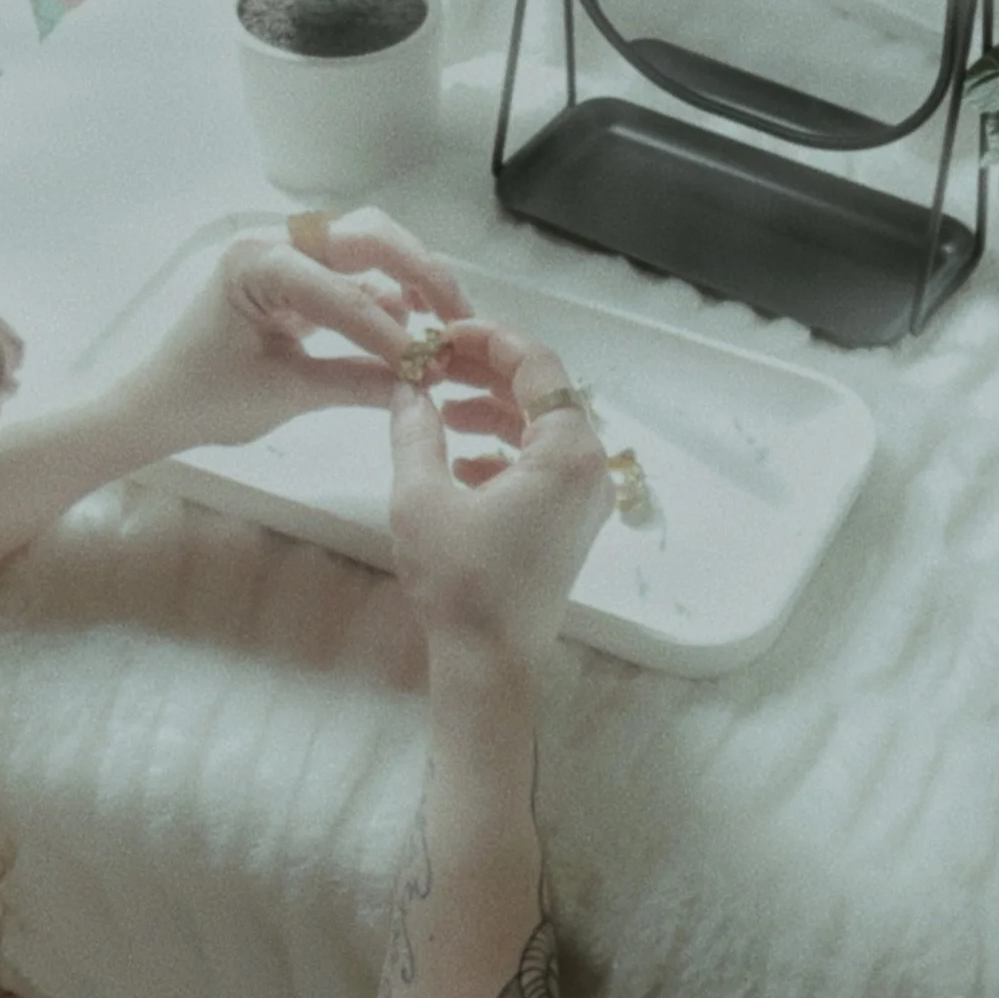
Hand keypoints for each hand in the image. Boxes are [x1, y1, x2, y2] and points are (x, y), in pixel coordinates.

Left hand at [110, 208, 473, 452]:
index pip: (339, 292)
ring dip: (411, 279)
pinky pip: (354, 273)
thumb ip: (355, 383)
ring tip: (443, 326)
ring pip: (368, 246)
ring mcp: (287, 253)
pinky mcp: (299, 274)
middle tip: (458, 316)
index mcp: (255, 263)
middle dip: (418, 272)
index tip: (428, 363)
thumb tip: (422, 383)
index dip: (388, 330)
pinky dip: (388, 297)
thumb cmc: (203, 397)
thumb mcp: (284, 394)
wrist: (160, 404)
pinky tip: (411, 332)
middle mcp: (273, 242)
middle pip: (367, 236)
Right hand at [388, 323, 610, 666]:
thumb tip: (407, 386)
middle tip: (434, 363)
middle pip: (543, 393)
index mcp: (568, 452)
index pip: (536, 364)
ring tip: (440, 407)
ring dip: (493, 410)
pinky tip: (459, 459)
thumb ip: (415, 429)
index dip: (487, 339)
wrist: (490, 662)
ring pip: (542, 428)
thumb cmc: (460, 583)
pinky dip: (504, 449)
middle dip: (486, 373)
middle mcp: (591, 468)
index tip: (441, 334)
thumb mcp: (421, 498)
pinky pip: (543, 464)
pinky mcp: (571, 523)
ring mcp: (586, 498)